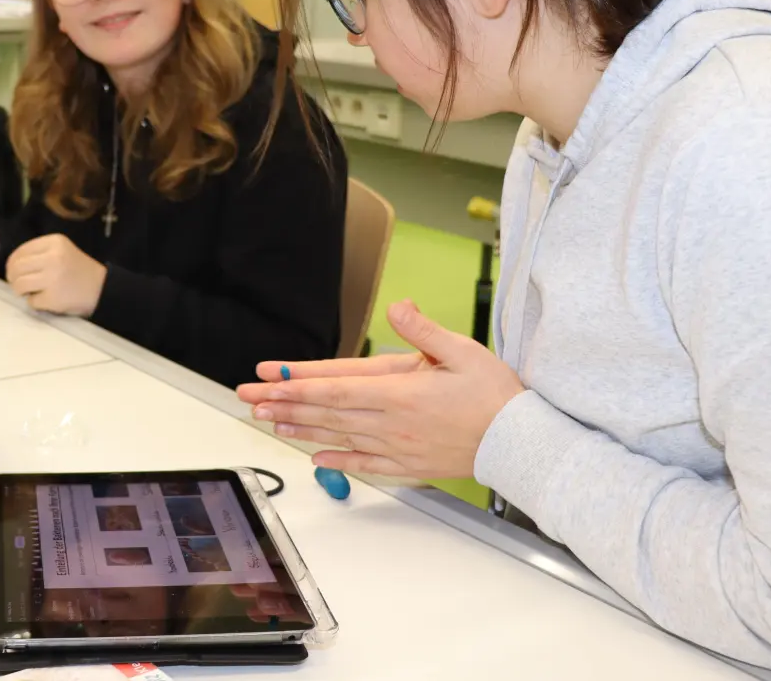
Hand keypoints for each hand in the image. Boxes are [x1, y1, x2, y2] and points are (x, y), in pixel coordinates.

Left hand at [4, 234, 105, 316]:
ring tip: (31, 292)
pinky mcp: (53, 298)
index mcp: (54, 242)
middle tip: (19, 285)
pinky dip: (35, 303)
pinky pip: (31, 301)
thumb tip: (12, 266)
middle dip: (14, 278)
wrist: (102, 289)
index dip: (12, 264)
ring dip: (22, 291)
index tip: (15, 272)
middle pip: (16, 268)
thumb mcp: (61, 251)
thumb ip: (39, 253)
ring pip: (20, 284)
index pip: (20, 252)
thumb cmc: (78, 270)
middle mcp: (53, 258)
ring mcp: (53, 278)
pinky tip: (45, 300)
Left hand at [236, 300, 525, 478]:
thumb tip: (398, 306)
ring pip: (338, 436)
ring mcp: (396, 445)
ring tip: (270, 421)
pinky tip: (315, 456)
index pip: (336, 386)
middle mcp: (391, 421)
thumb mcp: (464, 351)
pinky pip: (364, 463)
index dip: (298, 383)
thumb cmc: (496, 395)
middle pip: (327, 411)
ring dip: (301, 428)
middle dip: (285, 403)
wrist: (520, 443)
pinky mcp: (407, 463)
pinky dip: (337, 460)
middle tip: (250, 399)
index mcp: (400, 391)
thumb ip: (424, 331)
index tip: (270, 378)